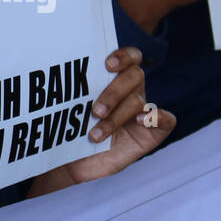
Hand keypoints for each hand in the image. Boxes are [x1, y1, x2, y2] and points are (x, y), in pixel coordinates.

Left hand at [28, 47, 176, 197]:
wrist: (70, 164)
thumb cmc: (68, 131)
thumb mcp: (66, 109)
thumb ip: (70, 90)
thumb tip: (54, 69)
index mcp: (114, 80)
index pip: (129, 57)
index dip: (123, 56)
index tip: (107, 64)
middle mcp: (130, 93)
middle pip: (134, 76)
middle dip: (113, 92)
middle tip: (95, 110)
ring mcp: (141, 113)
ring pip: (138, 101)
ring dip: (115, 117)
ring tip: (96, 134)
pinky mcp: (151, 134)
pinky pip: (166, 121)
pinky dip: (157, 117)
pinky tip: (141, 120)